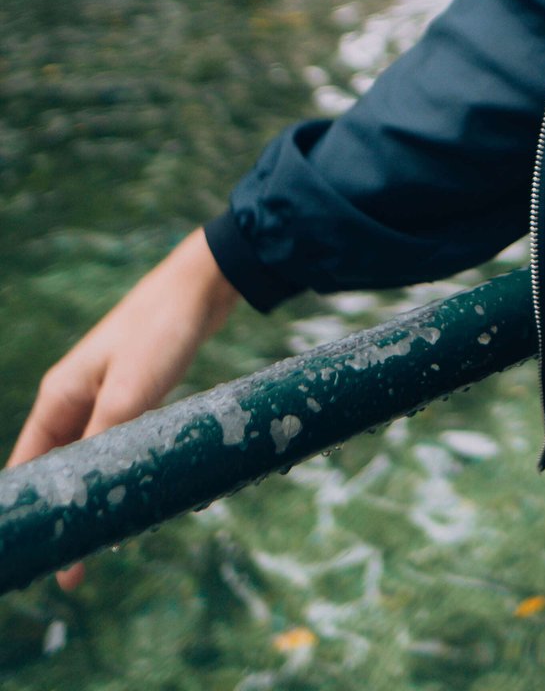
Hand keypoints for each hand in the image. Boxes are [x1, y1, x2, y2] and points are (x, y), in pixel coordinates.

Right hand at [5, 228, 238, 587]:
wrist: (203, 286)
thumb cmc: (161, 329)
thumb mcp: (131, 389)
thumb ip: (104, 437)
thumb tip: (86, 491)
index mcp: (59, 395)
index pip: (27, 465)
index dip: (30, 509)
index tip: (34, 551)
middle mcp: (72, 399)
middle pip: (55, 469)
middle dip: (62, 515)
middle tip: (71, 570)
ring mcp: (101, 398)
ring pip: (86, 461)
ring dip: (91, 497)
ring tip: (98, 546)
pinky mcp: (131, 397)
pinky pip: (114, 447)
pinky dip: (117, 474)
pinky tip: (131, 499)